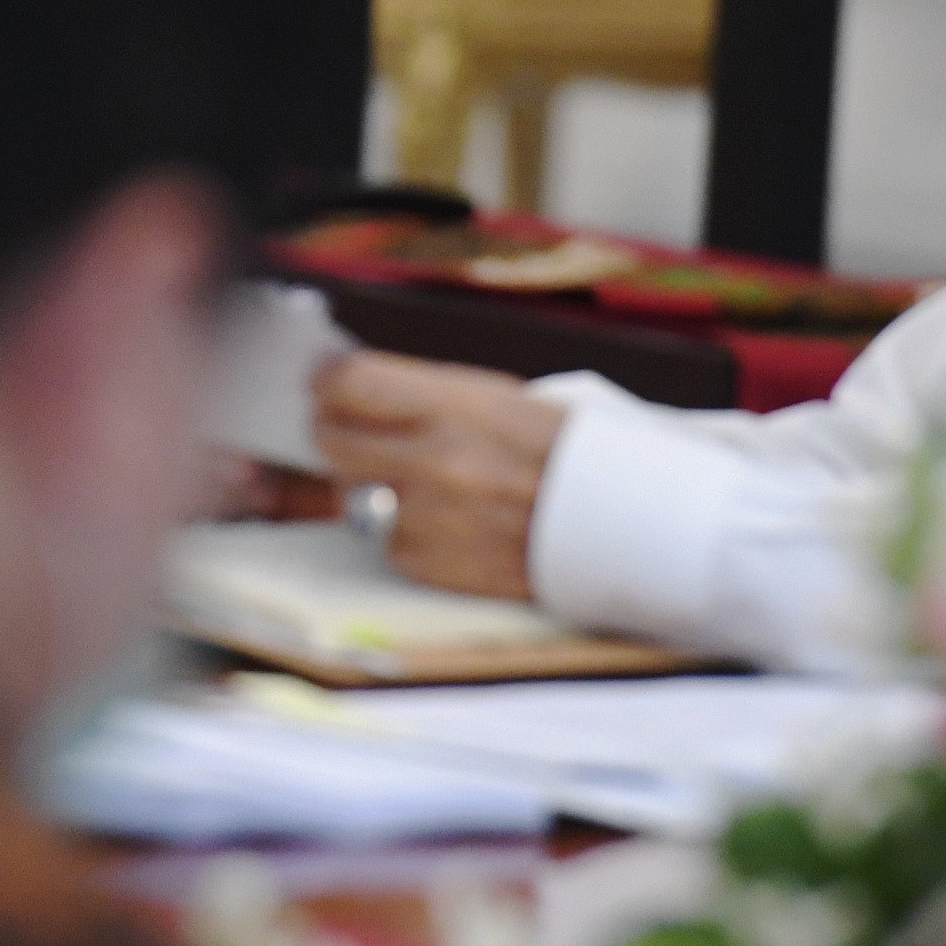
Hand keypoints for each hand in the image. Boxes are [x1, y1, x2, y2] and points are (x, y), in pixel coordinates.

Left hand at [313, 351, 568, 600]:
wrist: (620, 522)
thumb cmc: (560, 450)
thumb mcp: (496, 397)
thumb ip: (420, 395)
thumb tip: (348, 386)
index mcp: (450, 406)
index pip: (346, 382)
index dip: (328, 380)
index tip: (326, 382)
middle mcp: (429, 461)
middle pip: (330, 438)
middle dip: (336, 430)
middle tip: (352, 428)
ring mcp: (425, 517)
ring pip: (350, 492)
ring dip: (368, 483)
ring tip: (415, 477)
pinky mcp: (428, 565)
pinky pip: (384, 540)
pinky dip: (401, 530)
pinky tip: (443, 519)